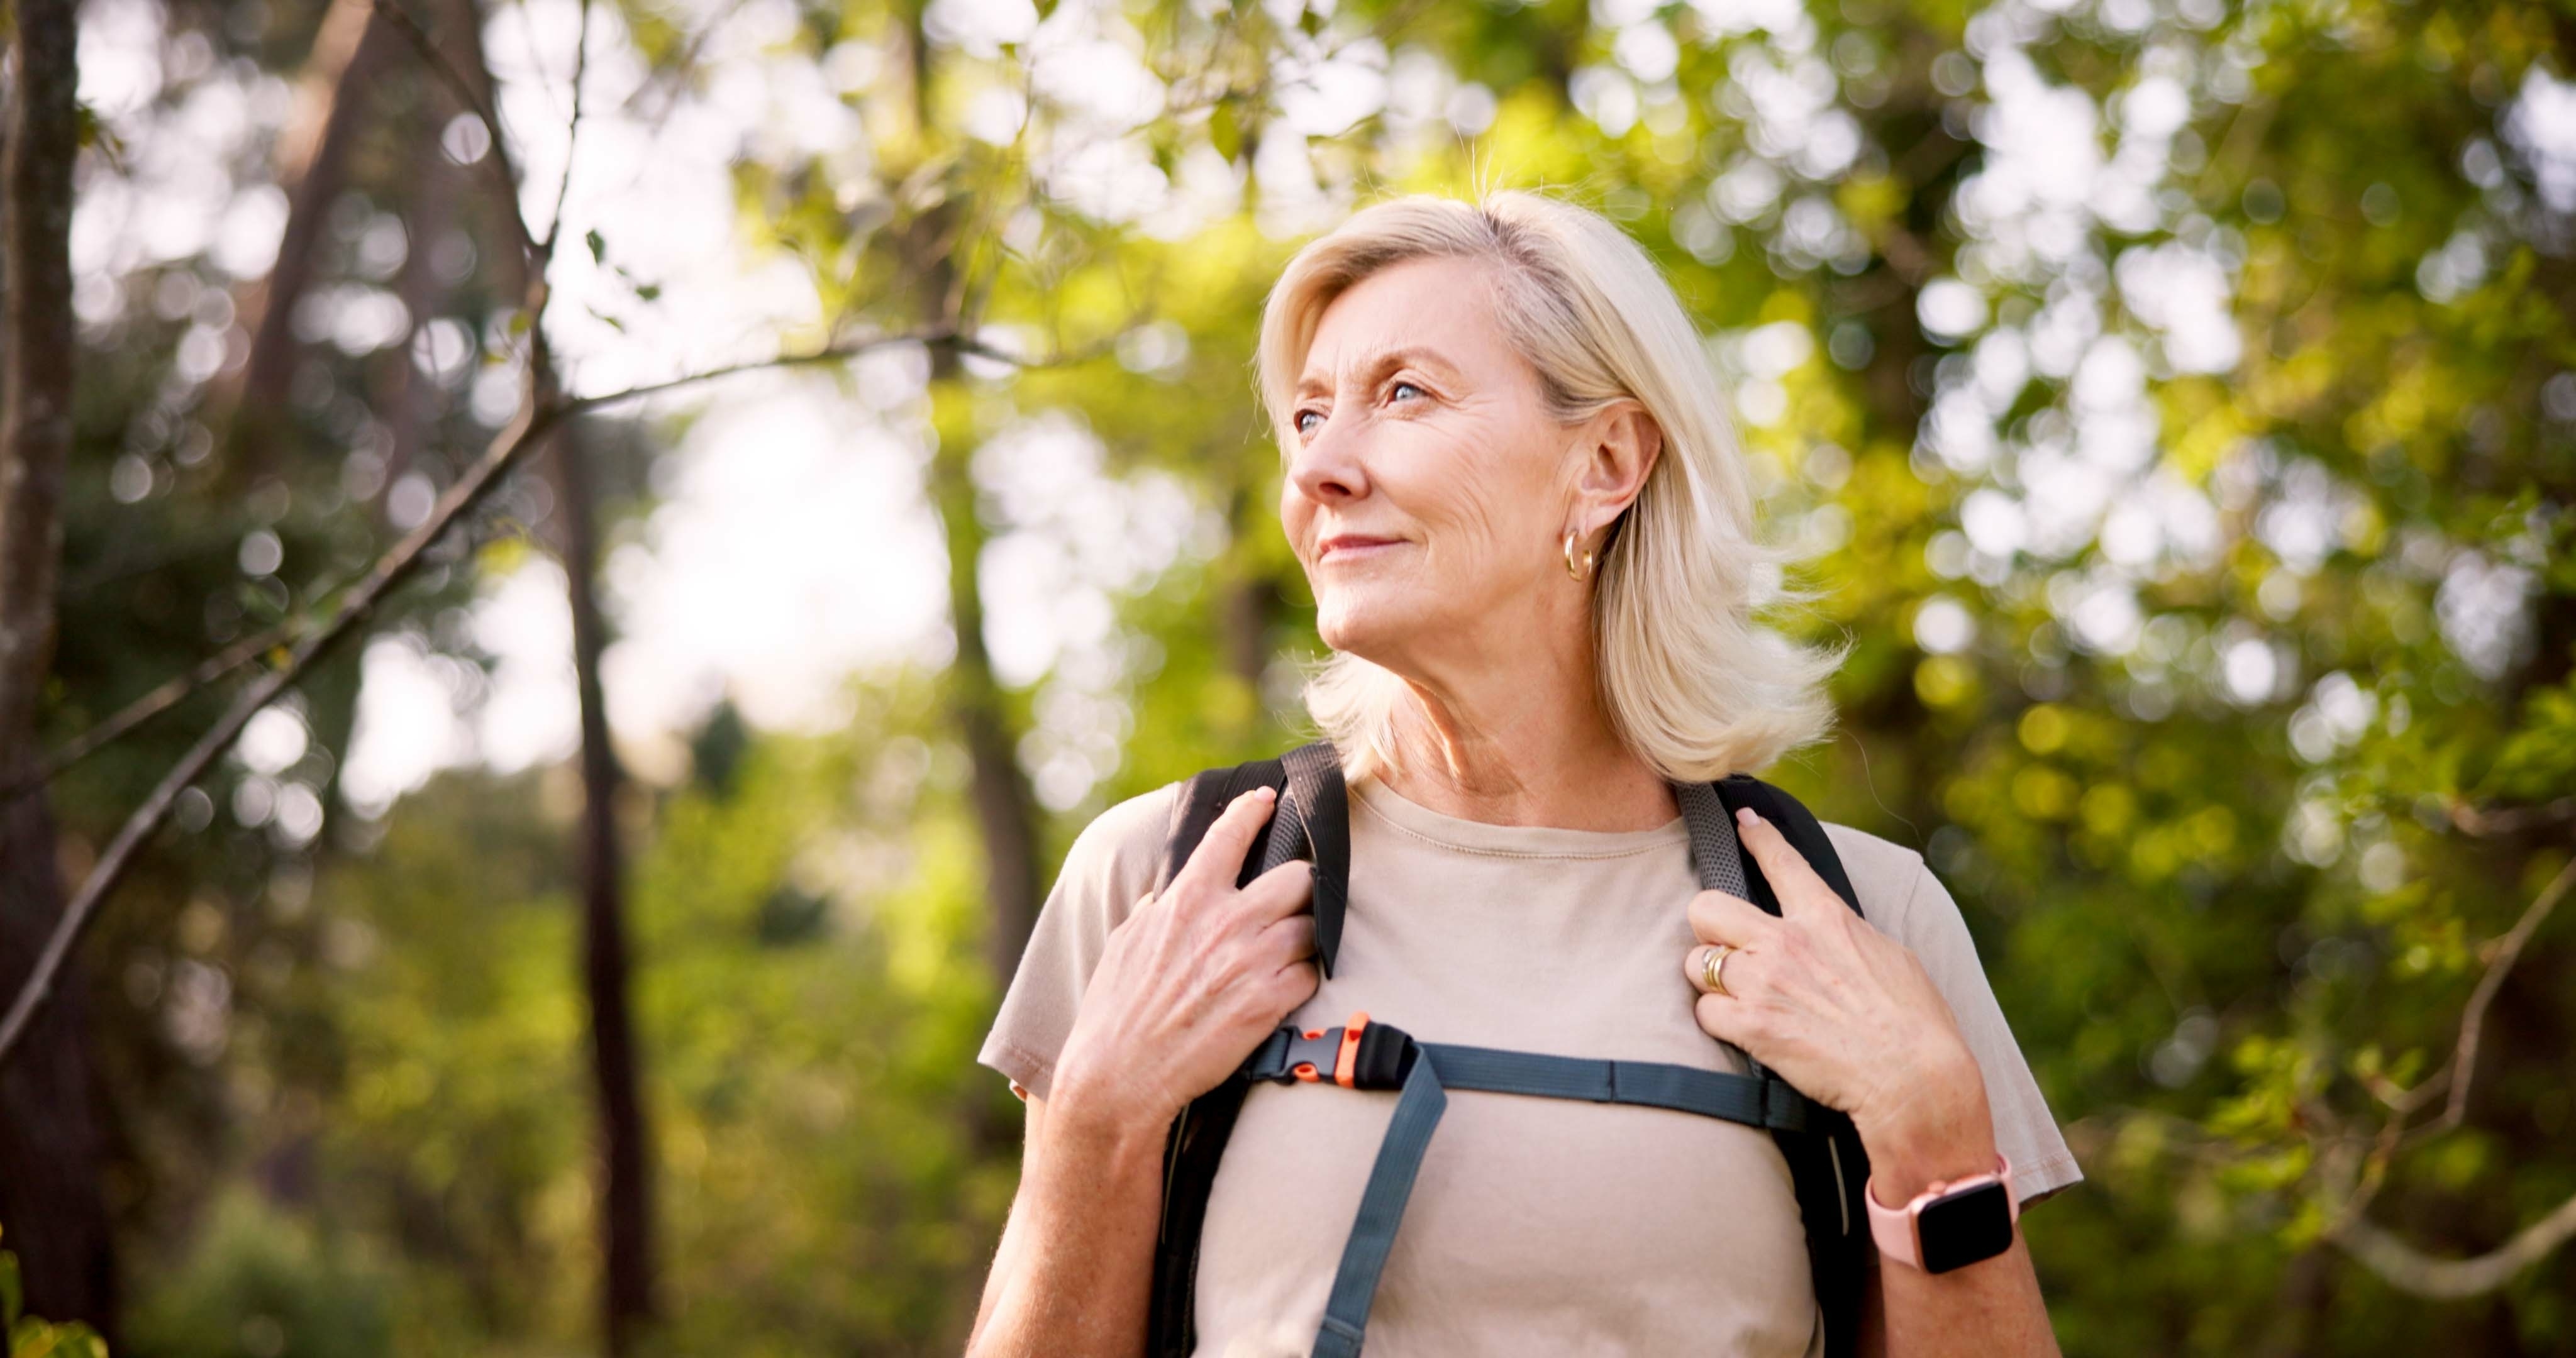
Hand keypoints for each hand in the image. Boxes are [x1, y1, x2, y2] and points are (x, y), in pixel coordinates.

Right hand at [1052, 786, 1320, 1132]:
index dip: (1253, 811)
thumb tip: (1171, 892)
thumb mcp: (1126, 942)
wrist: (1121, 1077)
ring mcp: (1253, 962)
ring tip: (1286, 955)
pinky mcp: (1270, 1004)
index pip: (1230, 836)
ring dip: (1304, 939)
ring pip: (1313, 927)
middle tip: (1290, 904)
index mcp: (1188, 900)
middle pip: (1299, 877)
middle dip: (1300, 889)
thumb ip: (1158, 909)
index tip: (1267, 800)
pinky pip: (1311, 976)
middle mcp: (1227, 923)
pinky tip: (1283, 991)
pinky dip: (1302, 981)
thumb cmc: (1115, 1012)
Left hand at [1682, 807, 1995, 1195]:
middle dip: (1709, 926)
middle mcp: (1786, 942)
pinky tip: (1744, 1031)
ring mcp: (1764, 983)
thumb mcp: (1890, 956)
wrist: (1915, 1079)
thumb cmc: (1916, 1022)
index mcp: (1826, 918)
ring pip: (1696, 963)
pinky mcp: (1751, 1027)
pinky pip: (1704, 1013)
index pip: (1781, 861)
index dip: (1757, 836)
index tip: (1743, 821)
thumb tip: (1832, 933)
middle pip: (1705, 908)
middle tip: (1727, 947)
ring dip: (1711, 980)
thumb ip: (1847, 936)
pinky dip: (1718, 1023)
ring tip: (1739, 997)